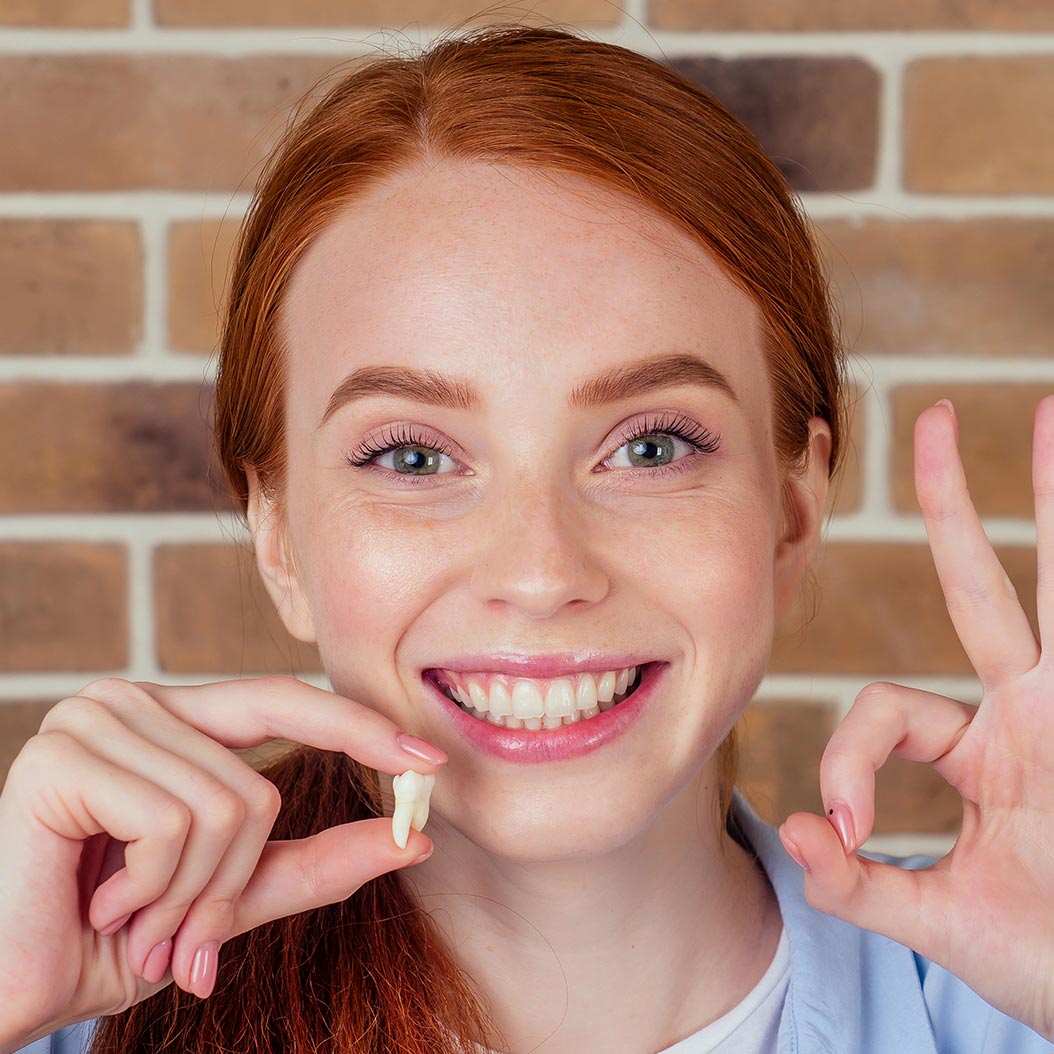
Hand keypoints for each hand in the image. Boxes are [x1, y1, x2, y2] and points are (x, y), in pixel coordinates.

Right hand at [0, 676, 444, 1050]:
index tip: (428, 760)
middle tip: (183, 937)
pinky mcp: (61, 757)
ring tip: (133, 920)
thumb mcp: (230, 897)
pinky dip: (154, 889)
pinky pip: (174, 822)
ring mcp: (94, 720)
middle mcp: (132, 701)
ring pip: (225, 807)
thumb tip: (414, 840)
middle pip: (259, 783)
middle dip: (231, 883)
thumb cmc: (112, 937)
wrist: (14, 987)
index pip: (283, 700)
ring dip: (188, 898)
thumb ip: (316, 863)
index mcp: (172, 719)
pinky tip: (101, 902)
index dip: (357, 727)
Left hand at [778, 395, 1053, 1041]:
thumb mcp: (940, 920)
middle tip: (934, 417)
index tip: (844, 830)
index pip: (888, 707)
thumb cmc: (1046, 962)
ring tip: (1051, 411)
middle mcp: (1032, 711)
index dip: (848, 757)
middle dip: (955, 506)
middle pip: (984, 586)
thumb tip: (799, 834)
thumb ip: (863, 884)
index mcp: (981, 747)